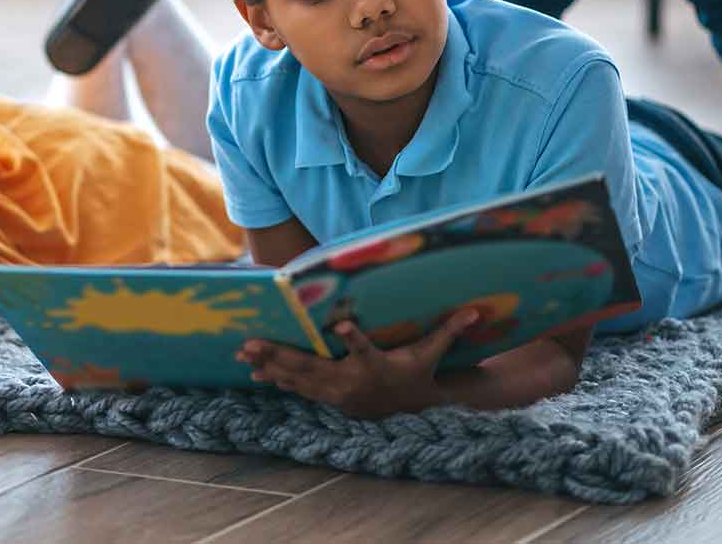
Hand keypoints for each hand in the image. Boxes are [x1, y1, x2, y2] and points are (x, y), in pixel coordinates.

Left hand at [238, 309, 478, 418]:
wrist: (412, 411)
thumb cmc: (419, 375)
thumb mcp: (432, 353)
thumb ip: (448, 329)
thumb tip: (476, 309)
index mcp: (376, 366)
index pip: (366, 350)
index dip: (355, 340)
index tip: (343, 325)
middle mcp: (351, 381)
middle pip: (313, 367)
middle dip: (281, 355)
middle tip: (253, 343)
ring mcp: (337, 392)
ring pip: (298, 379)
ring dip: (270, 367)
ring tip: (244, 357)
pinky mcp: (329, 398)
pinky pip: (299, 389)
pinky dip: (278, 380)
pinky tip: (256, 374)